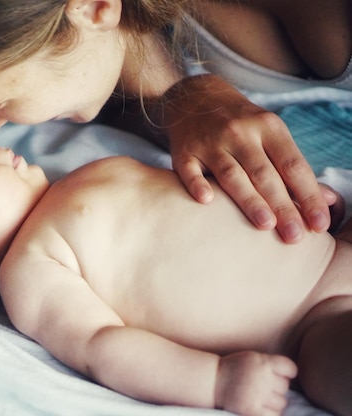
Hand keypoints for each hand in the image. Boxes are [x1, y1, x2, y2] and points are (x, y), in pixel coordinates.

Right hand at [159, 75, 331, 242]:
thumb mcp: (271, 134)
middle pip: (264, 173)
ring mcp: (209, 142)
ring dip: (249, 199)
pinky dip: (198, 184)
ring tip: (265, 225)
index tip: (319, 224)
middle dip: (282, 206)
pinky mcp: (184, 151)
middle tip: (294, 236)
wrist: (194, 97)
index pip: (293, 165)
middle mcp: (240, 133)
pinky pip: (190, 170)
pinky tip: (207, 201)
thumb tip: (329, 201)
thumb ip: (294, 167)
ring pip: (231, 174)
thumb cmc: (241, 124)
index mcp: (268, 127)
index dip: (308, 195)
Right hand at [215, 351, 296, 415]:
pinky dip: (270, 414)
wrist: (211, 380)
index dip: (287, 374)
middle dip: (275, 389)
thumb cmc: (233, 369)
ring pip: (282, 403)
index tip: (278, 376)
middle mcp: (261, 377)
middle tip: (260, 388)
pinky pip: (275, 415)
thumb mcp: (251, 358)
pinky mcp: (252, 410)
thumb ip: (270, 364)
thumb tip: (292, 378)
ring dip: (273, 402)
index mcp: (262, 361)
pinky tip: (261, 409)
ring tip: (258, 398)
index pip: (290, 368)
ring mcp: (257, 394)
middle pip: (284, 387)